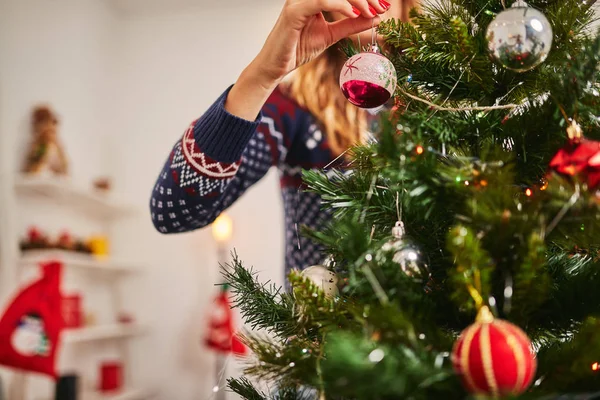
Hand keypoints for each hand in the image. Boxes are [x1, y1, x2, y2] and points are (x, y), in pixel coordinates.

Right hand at [226, 0, 389, 120]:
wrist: (276, 67)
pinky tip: (354, 13)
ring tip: (371, 11)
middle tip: (383, 7)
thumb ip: (351, 25)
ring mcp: (298, 1)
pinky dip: (340, 5)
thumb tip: (376, 16)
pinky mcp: (293, 11)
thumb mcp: (331, 35)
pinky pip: (320, 1)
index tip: (384, 6)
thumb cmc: (297, 49)